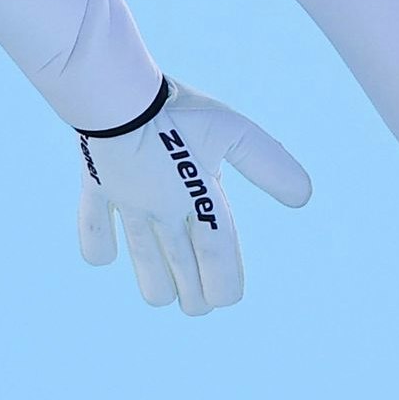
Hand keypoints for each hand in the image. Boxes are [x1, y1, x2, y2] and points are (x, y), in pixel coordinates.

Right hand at [72, 78, 312, 315]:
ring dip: (154, 283)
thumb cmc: (180, 109)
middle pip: (180, 267)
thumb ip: (268, 165)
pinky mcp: (96, 185)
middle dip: (192, 294)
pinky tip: (104, 258)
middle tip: (198, 306)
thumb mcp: (234, 131)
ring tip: (163, 297)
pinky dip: (97, 245)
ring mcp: (126, 201)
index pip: (216, 255)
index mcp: (199, 198)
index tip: (226, 300)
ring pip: (141, 257)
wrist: (116, 93)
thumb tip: (304, 198)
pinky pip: (94, 225)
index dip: (223, 283)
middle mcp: (162, 209)